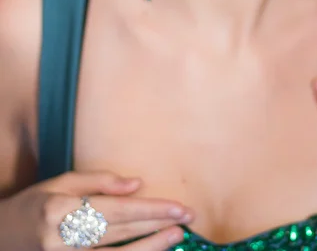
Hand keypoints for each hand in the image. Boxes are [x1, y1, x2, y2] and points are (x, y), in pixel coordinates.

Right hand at [0, 170, 193, 250]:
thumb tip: (136, 184)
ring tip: (175, 236)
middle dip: (156, 225)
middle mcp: (61, 239)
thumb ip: (98, 182)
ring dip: (149, 247)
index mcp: (60, 209)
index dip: (150, 209)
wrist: (1, 238)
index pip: (116, 209)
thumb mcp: (59, 183)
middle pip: (120, 233)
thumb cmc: (32, 206)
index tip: (178, 207)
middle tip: (186, 218)